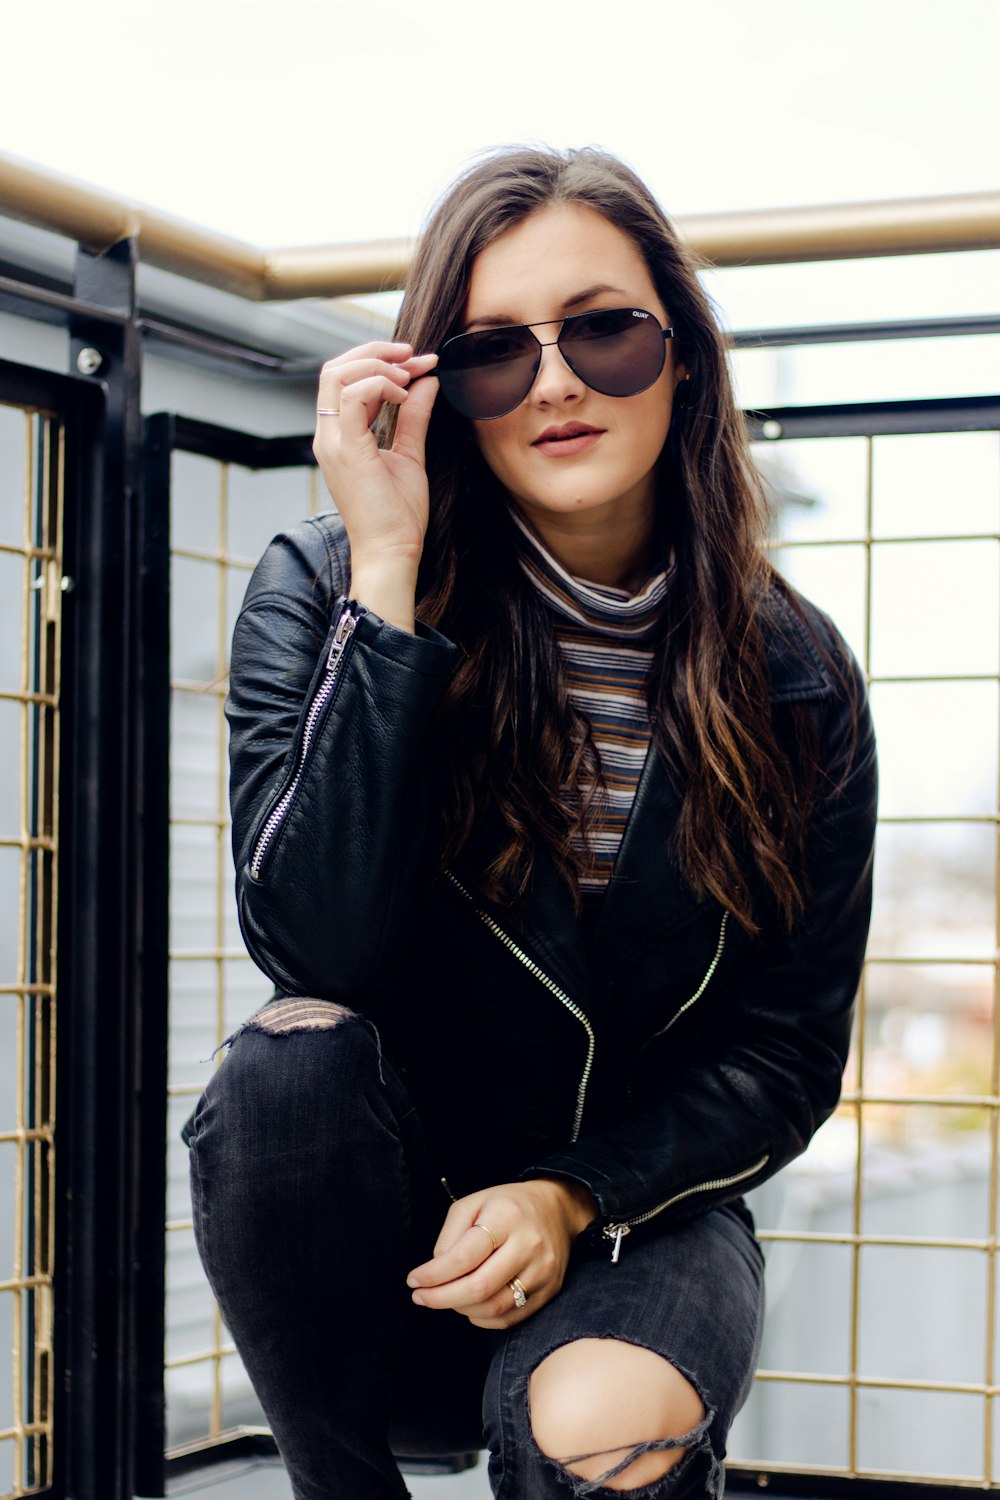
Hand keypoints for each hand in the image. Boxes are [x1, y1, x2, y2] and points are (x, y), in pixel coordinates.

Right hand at [312, 342, 439, 628]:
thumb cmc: (397, 515)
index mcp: (339, 435)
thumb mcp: (409, 453)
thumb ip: (414, 416)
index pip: (346, 379)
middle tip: (412, 355)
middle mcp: (329, 435)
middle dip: (375, 352)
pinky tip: (404, 395)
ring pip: (338, 374)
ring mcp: (332, 442)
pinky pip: (351, 397)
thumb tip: (427, 381)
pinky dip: (379, 386)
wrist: (391, 551)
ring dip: (378, 365)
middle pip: (335, 367)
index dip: (381, 361)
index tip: (419, 362)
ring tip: (409, 376)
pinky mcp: (344, 450)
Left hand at [406, 1179, 596, 1328]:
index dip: (434, 1274)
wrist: (556, 1210)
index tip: (414, 1280)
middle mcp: (529, 1245)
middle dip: (441, 1298)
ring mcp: (543, 1271)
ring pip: (493, 1308)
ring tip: (445, 1297)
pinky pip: (509, 1318)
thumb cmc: (507, 1206)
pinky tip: (469, 1305)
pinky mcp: (549, 1291)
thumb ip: (450, 1237)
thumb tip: (435, 1274)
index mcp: (507, 1216)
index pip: (465, 1256)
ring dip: (460, 1309)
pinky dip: (482, 1318)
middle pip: (479, 1288)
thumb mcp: (473, 1204)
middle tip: (420, 1297)